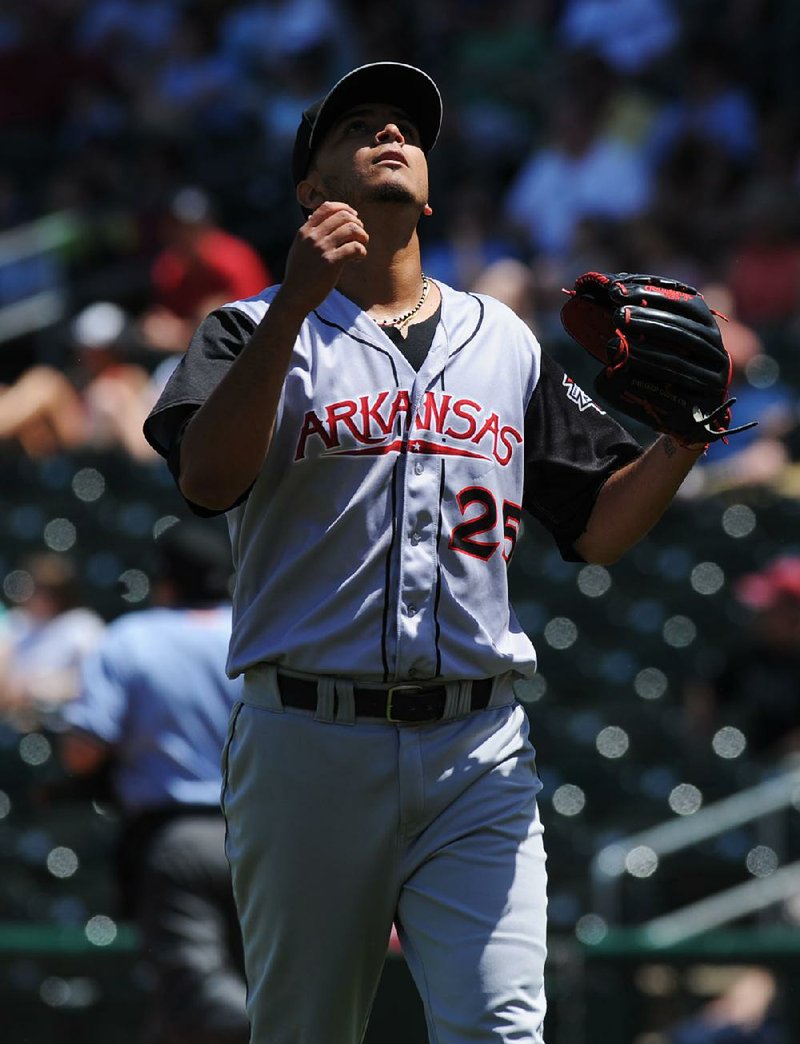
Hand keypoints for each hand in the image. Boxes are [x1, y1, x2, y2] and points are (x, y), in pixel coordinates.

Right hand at [279, 202, 368, 316]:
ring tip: (362, 247)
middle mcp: (313, 236)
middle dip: (357, 224)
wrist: (294, 296)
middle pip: (343, 216)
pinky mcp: (331, 262)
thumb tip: (313, 216)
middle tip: (360, 236)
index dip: (345, 208)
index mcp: (305, 231)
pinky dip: (362, 252)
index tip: (353, 217)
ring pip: (352, 229)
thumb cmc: (299, 275)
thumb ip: (308, 233)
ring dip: (362, 237)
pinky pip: (355, 247)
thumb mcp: (299, 248)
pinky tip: (357, 259)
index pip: (327, 207)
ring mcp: (322, 248)